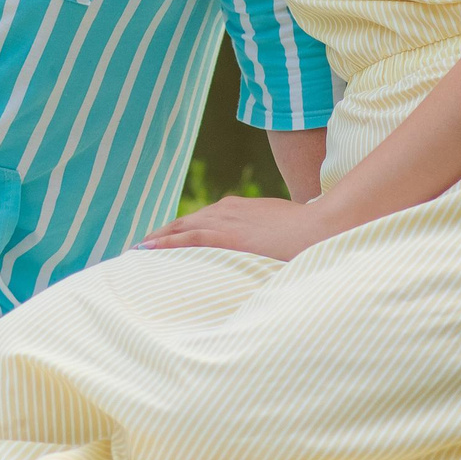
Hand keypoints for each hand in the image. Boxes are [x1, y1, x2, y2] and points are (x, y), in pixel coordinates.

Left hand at [138, 195, 331, 262]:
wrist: (323, 228)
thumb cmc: (310, 234)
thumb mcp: (281, 232)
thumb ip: (267, 238)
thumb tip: (268, 250)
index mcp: (240, 209)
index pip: (202, 220)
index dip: (181, 230)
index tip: (165, 239)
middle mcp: (227, 210)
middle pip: (186, 222)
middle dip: (163, 234)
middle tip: (142, 246)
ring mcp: (226, 221)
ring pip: (181, 229)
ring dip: (158, 239)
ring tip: (137, 250)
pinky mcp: (227, 235)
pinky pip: (187, 239)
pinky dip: (165, 243)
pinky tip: (148, 249)